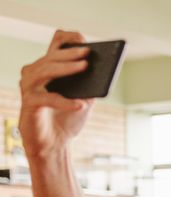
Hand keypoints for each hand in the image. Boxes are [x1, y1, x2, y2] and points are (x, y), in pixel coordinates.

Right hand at [18, 31, 94, 157]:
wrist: (54, 145)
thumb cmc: (67, 120)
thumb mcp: (84, 100)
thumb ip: (90, 86)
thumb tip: (103, 72)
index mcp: (48, 69)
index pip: (54, 45)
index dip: (67, 39)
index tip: (84, 40)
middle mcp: (35, 74)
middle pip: (50, 57)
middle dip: (70, 53)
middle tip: (88, 52)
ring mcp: (29, 88)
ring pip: (44, 71)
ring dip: (66, 69)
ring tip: (84, 67)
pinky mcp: (29, 104)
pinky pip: (46, 99)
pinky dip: (64, 101)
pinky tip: (80, 104)